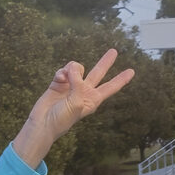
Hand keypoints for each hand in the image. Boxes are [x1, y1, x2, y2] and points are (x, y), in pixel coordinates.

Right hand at [12, 51, 135, 166]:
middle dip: (105, 62)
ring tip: (65, 77)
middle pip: (98, 73)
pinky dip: (61, 72)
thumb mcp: (76, 103)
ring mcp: (71, 86)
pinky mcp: (59, 82)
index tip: (132, 71)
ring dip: (72, 69)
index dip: (121, 79)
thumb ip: (78, 83)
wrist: (42, 123)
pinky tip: (58, 78)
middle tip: (114, 51)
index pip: (110, 87)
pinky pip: (64, 70)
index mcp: (92, 100)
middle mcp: (84, 91)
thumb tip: (73, 68)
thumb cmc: (62, 118)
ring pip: (77, 68)